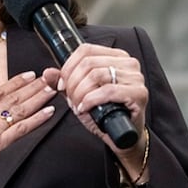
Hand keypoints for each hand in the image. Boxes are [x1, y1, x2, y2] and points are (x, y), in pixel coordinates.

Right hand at [0, 71, 56, 172]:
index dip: (15, 83)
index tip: (29, 75)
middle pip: (14, 98)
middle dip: (33, 88)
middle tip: (50, 78)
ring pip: (20, 110)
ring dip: (38, 99)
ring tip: (53, 90)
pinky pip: (21, 130)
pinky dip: (36, 121)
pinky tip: (49, 113)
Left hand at [50, 44, 149, 173]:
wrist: (123, 138)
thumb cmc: (106, 115)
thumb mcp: (81, 95)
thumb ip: (65, 83)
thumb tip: (48, 72)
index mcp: (116, 57)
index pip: (86, 50)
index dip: (68, 67)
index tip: (62, 85)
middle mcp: (128, 63)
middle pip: (89, 63)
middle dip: (73, 83)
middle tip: (71, 99)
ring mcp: (136, 78)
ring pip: (97, 75)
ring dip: (80, 93)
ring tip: (78, 106)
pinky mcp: (139, 93)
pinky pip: (108, 90)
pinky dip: (91, 100)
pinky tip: (85, 108)